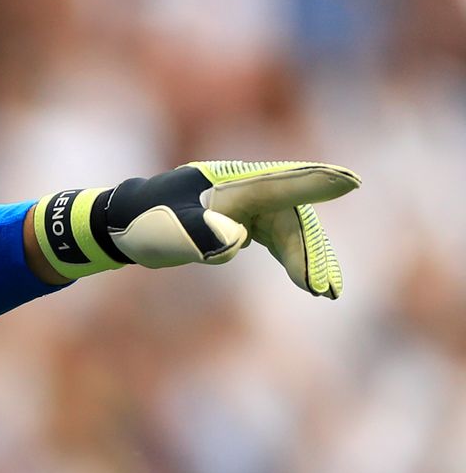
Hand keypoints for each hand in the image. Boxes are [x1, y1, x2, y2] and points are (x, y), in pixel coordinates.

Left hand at [32, 160, 360, 297]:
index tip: (351, 181)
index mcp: (230, 183)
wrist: (121, 225)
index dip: (316, 183)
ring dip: (306, 259)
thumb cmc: (146, 225)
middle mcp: (243, 188)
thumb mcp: (170, 232)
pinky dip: (290, 257)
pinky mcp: (240, 219)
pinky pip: (275, 237)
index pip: (280, 183)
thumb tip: (238, 241)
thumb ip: (202, 234)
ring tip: (324, 291)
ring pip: (287, 229)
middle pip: (290, 216)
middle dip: (311, 252)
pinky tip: (305, 280)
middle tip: (327, 289)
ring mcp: (243, 204)